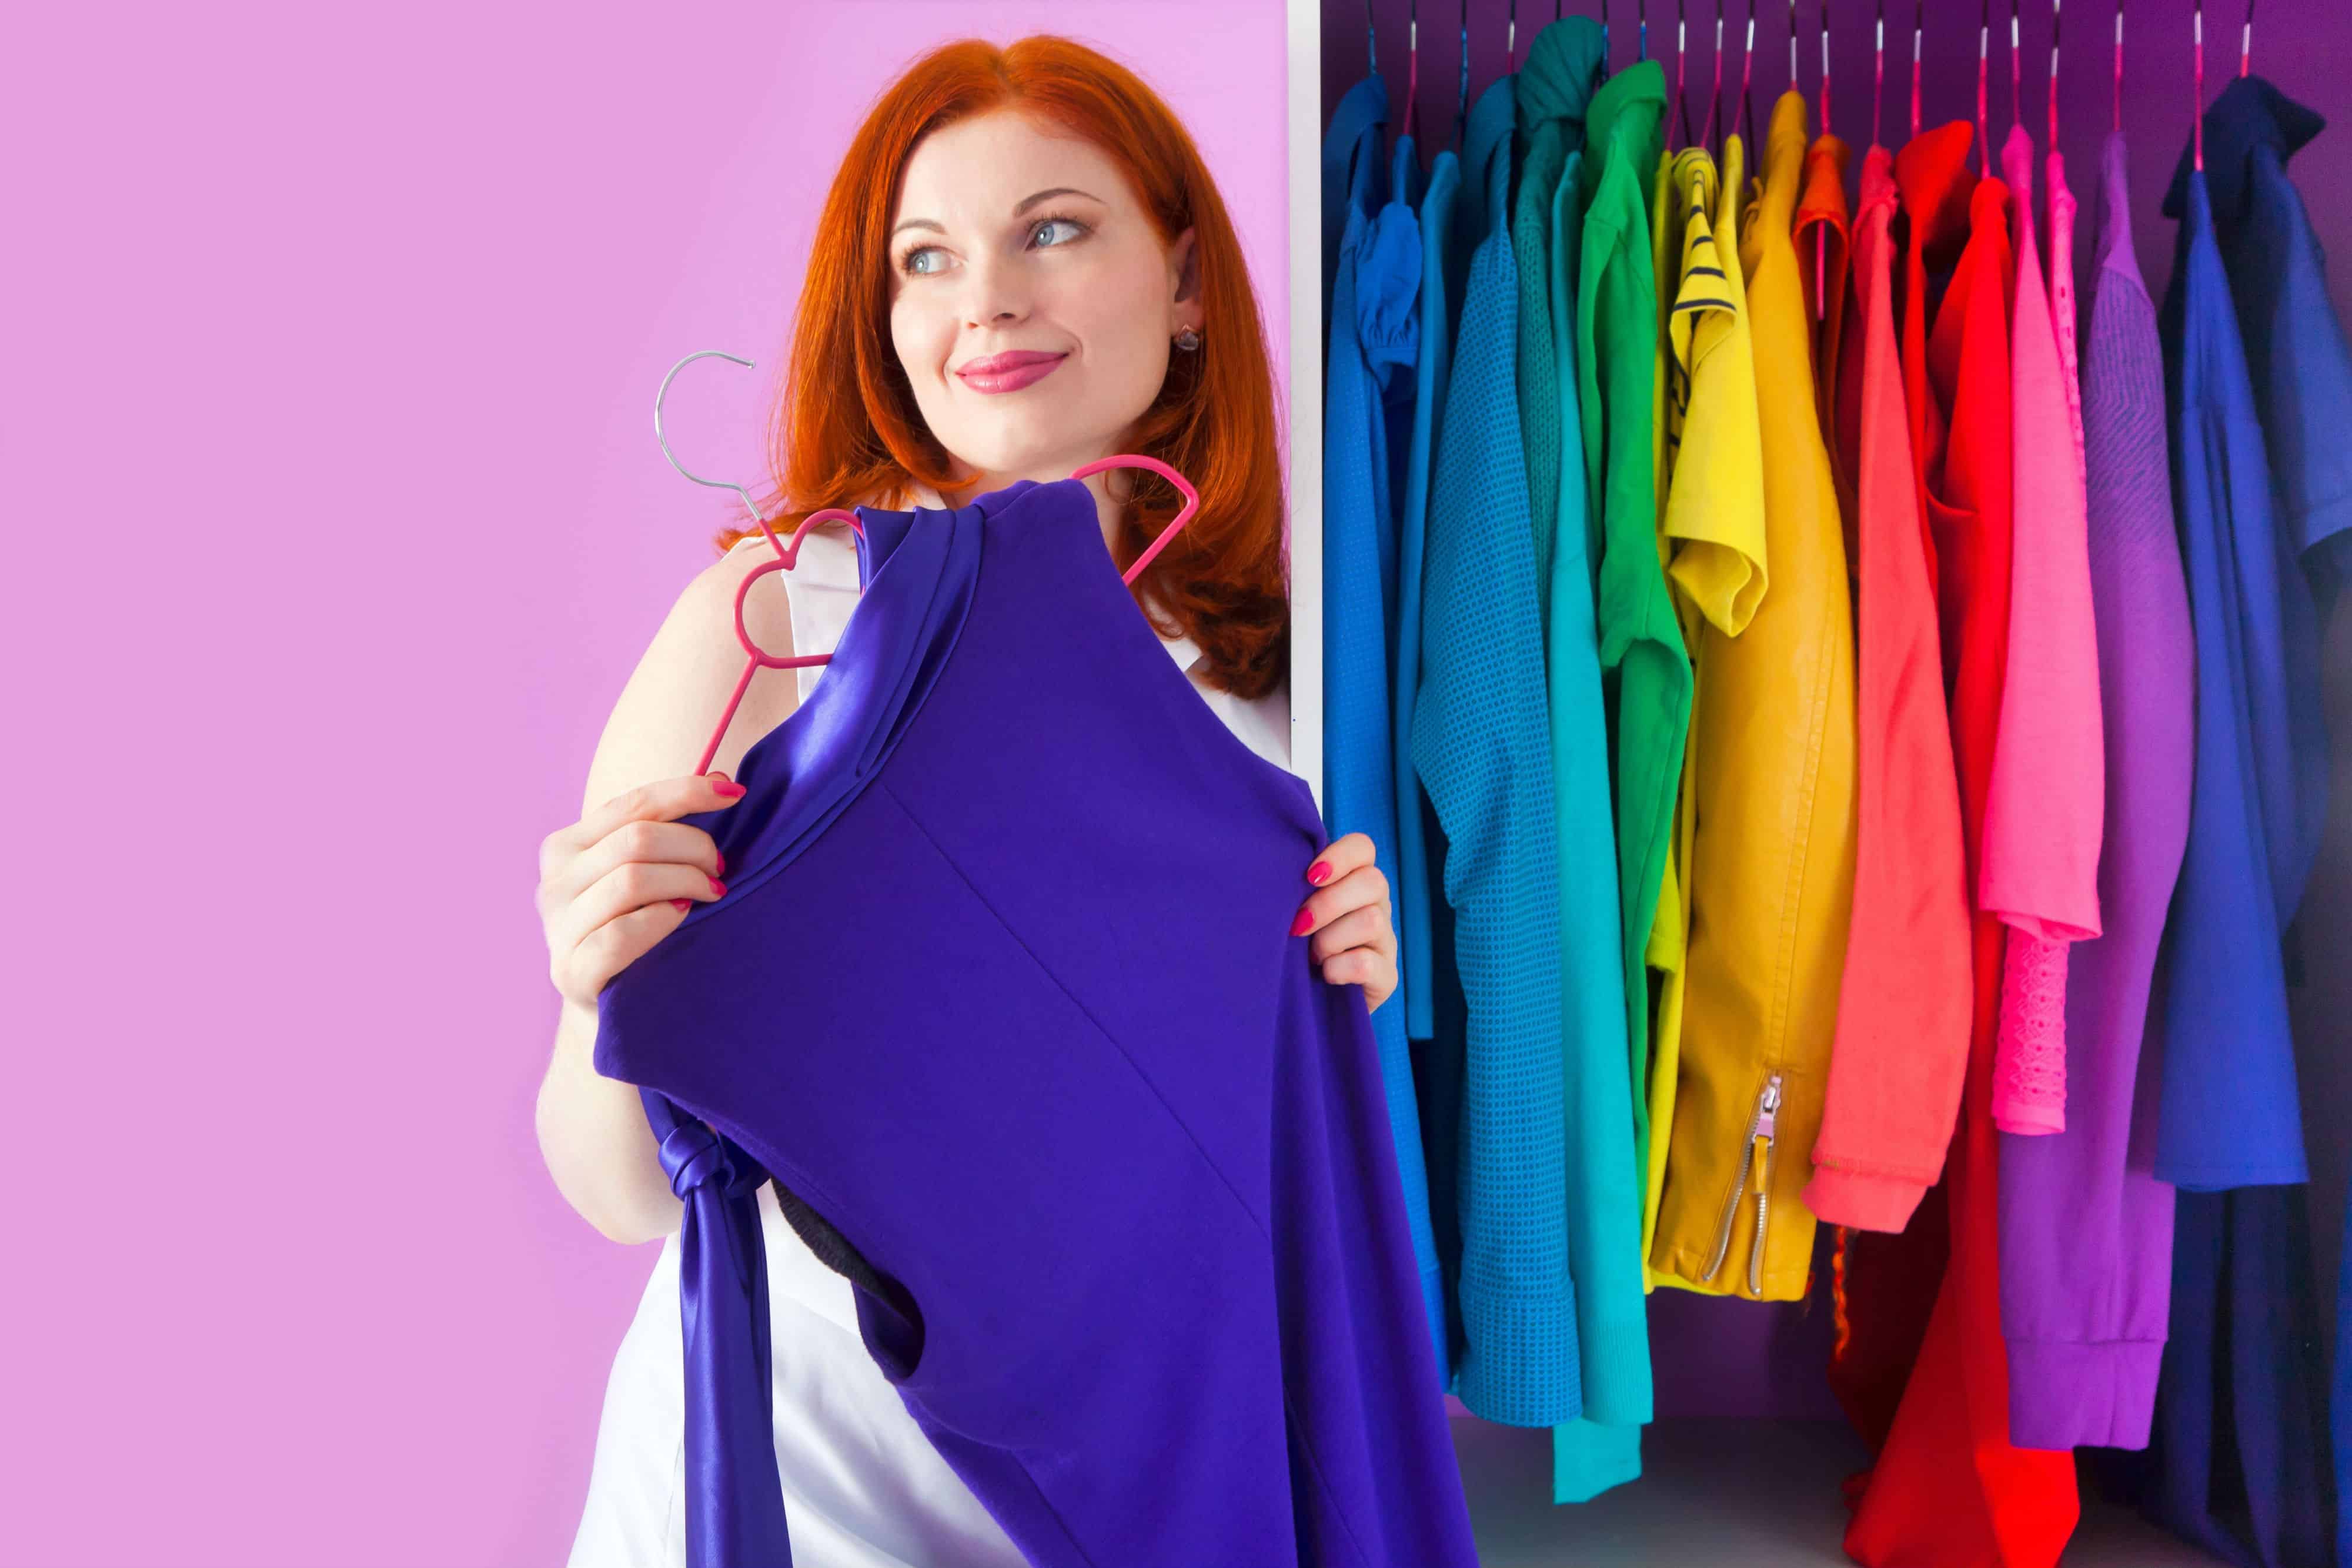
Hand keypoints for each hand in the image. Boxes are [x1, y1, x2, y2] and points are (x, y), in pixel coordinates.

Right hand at [539, 771, 745, 1012]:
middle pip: (637, 840)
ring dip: (686, 881)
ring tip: (713, 893)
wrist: (613, 1011)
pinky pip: (620, 933)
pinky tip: (683, 917)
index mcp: (566, 846)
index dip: (688, 791)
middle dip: (694, 847)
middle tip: (720, 870)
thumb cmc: (638, 931)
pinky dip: (661, 920)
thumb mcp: (645, 874)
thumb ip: (668, 831)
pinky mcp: (569, 971)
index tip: (736, 792)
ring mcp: (557, 928)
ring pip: (631, 880)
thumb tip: (723, 779)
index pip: (634, 804)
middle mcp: (553, 881)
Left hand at [1291, 832, 1397, 1013]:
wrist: (1303, 1003)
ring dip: (1331, 939)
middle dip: (1328, 903)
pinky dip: (1339, 968)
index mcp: (1354, 881)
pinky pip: (1368, 963)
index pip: (1363, 848)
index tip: (1309, 876)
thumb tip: (1274, 871)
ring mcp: (1385, 942)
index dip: (1339, 857)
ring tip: (1311, 955)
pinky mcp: (1387, 978)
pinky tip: (1326, 975)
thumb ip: (1294, 888)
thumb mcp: (1292, 912)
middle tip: (1299, 925)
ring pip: (1372, 920)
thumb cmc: (1292, 948)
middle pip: (1373, 881)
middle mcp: (1377, 906)